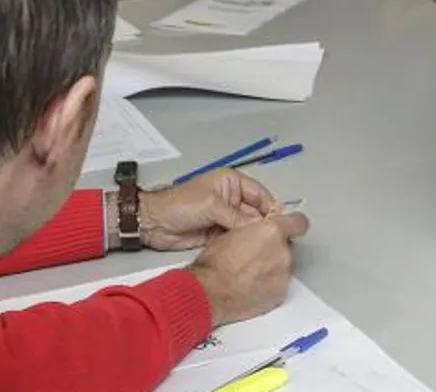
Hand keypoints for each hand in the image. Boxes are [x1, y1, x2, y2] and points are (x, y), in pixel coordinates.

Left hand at [139, 169, 277, 250]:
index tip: (282, 224)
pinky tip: (252, 253)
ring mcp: (225, 218)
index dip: (271, 208)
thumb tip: (260, 227)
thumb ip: (238, 217)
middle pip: (256, 212)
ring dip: (254, 237)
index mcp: (231, 183)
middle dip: (264, 225)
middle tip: (277, 240)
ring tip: (267, 249)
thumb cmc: (180, 205)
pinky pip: (236, 239)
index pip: (260, 194)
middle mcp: (231, 199)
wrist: (154, 224)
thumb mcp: (212, 205)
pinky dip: (243, 245)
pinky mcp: (219, 234)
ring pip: (248, 228)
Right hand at [190, 212, 310, 325]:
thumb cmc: (215, 263)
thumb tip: (261, 230)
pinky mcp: (280, 294)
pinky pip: (279, 284)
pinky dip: (269, 284)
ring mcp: (284, 275)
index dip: (293, 225)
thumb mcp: (233, 232)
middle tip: (256, 255)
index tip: (288, 228)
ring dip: (272, 267)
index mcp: (273, 232)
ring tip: (250, 273)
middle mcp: (283, 252)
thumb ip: (255, 229)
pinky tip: (251, 286)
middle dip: (276, 249)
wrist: (210, 292)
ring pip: (284, 266)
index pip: (299, 222)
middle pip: (288, 246)